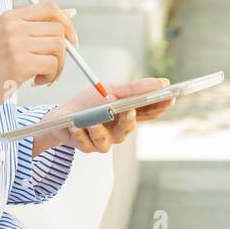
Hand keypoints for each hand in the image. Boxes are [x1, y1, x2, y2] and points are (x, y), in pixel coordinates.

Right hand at [0, 1, 78, 123]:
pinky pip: (53, 65)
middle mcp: (13, 26)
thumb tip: (71, 12)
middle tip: (54, 65)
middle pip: (58, 29)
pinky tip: (37, 81)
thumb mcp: (8, 38)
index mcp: (10, 16)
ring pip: (59, 47)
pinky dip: (51, 76)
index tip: (70, 40)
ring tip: (44, 75)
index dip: (66, 22)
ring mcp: (16, 43)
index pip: (50, 8)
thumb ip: (36, 26)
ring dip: (58, 66)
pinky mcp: (20, 63)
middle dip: (65, 50)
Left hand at [32, 77, 175, 155]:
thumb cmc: (88, 103)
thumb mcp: (111, 90)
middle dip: (128, 120)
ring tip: (92, 121)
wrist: (60, 115)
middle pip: (128, 128)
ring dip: (98, 129)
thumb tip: (162, 82)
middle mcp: (118, 131)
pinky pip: (85, 142)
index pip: (147, 113)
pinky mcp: (87, 146)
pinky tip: (75, 126)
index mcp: (127, 115)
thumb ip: (134, 89)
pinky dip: (80, 133)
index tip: (169, 98)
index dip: (159, 107)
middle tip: (128, 110)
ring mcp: (103, 141)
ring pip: (105, 139)